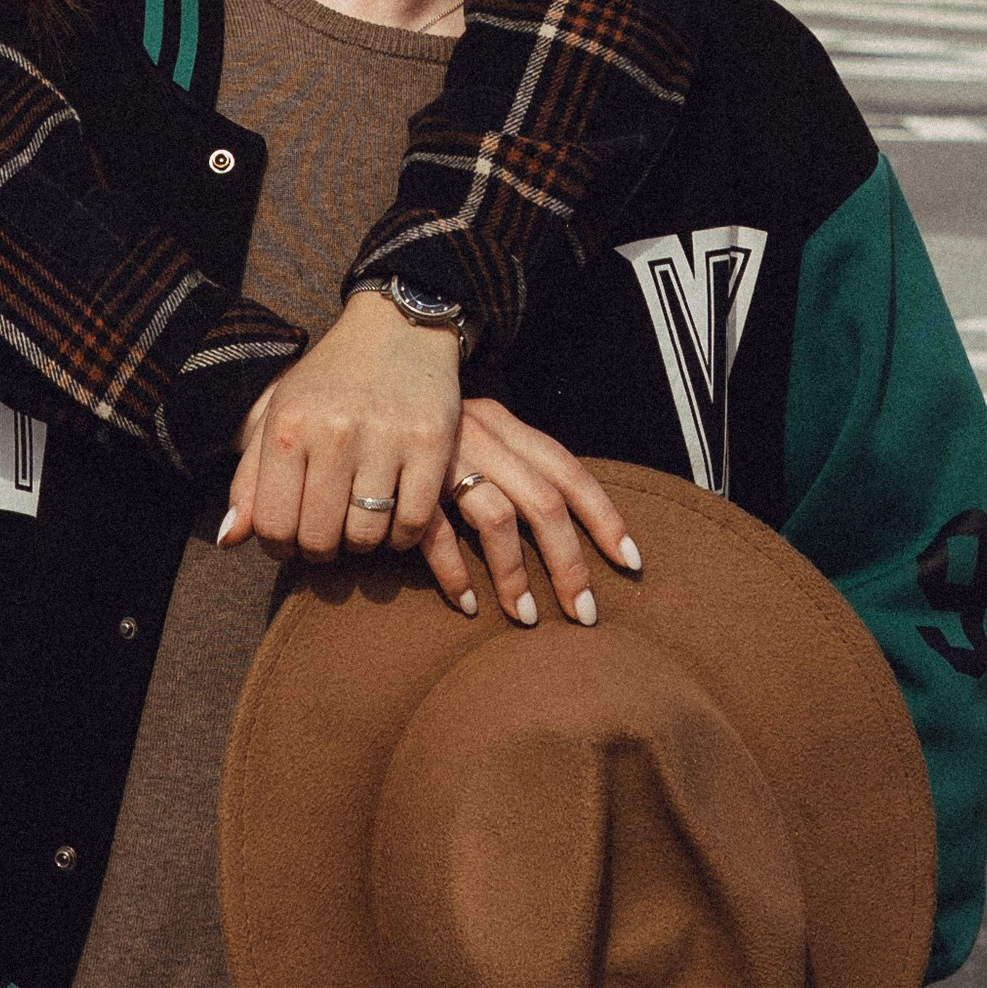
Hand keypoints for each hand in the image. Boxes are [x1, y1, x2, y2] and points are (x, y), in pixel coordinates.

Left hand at [219, 289, 461, 568]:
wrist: (396, 328)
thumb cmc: (329, 381)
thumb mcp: (279, 415)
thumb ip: (249, 479)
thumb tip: (228, 540)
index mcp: (287, 426)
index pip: (273, 525)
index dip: (279, 547)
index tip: (292, 540)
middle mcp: (333, 432)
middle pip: (320, 538)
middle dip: (321, 549)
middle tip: (329, 534)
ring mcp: (385, 438)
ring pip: (366, 535)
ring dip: (362, 542)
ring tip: (361, 520)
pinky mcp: (430, 444)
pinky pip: (413, 523)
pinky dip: (403, 535)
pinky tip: (395, 516)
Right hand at [412, 397, 641, 630]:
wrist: (355, 368)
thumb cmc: (416, 418)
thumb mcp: (469, 428)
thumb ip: (505, 463)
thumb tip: (565, 523)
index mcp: (502, 421)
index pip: (568, 469)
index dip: (605, 516)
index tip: (631, 562)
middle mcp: (479, 433)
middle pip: (543, 502)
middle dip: (571, 563)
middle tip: (585, 614)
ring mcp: (440, 456)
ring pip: (497, 519)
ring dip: (517, 576)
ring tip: (528, 619)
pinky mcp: (402, 481)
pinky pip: (437, 533)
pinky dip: (456, 573)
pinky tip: (467, 605)